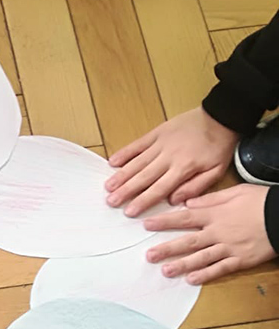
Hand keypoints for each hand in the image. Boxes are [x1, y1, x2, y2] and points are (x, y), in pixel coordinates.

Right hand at [105, 108, 238, 217]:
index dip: (143, 201)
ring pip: (137, 162)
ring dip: (122, 175)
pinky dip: (124, 153)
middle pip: (144, 177)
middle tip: (111, 201)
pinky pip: (138, 144)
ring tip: (108, 187)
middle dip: (126, 190)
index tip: (130, 212)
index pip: (160, 189)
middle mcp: (169, 156)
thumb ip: (196, 187)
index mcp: (184, 168)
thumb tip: (174, 201)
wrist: (221, 117)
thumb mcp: (216, 171)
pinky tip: (112, 162)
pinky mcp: (157, 132)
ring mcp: (161, 143)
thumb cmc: (218, 147)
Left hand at [143, 185, 273, 284]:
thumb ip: (209, 198)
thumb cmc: (261, 201)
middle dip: (166, 249)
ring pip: (200, 258)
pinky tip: (191, 280)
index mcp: (215, 214)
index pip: (184, 218)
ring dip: (181, 265)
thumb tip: (187, 202)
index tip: (146, 225)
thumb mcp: (235, 192)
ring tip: (165, 270)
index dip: (164, 222)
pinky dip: (205, 275)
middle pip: (188, 241)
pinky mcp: (240, 259)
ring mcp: (229, 247)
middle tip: (148, 256)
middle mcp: (218, 232)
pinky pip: (220, 269)